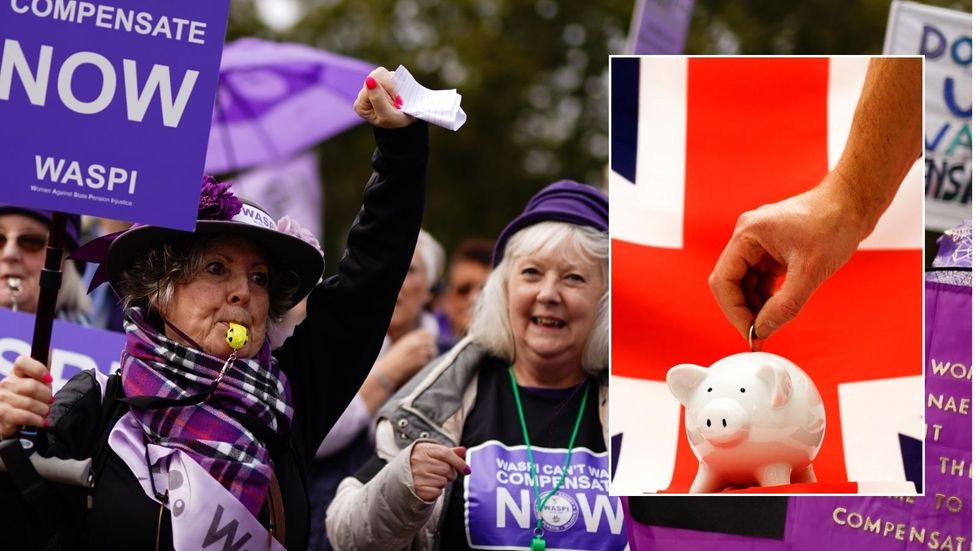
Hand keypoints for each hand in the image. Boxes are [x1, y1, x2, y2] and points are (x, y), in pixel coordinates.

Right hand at [0, 355, 52, 437]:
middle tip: (49, 401)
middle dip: (46, 396)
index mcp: (15, 373)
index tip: (50, 379)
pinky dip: (37, 420)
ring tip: (45, 412)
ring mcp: (2, 399)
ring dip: (43, 410)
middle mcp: (6, 384)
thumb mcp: (35, 384)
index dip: (38, 369)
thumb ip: (42, 369)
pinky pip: (24, 416)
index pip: (22, 362)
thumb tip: (49, 348)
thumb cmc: (26, 400)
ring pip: (29, 403)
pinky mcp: (2, 414)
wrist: (10, 422)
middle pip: (31, 386)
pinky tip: (42, 422)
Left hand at [353, 67, 413, 128]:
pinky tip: (399, 93)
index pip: (371, 83)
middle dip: (391, 86)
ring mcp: (373, 87)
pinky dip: (397, 83)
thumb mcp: (387, 116)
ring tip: (397, 98)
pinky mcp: (382, 83)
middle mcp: (364, 94)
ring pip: (383, 73)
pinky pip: (389, 75)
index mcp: (361, 104)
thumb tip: (369, 79)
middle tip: (397, 100)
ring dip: (394, 85)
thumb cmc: (395, 123)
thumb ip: (378, 98)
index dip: (388, 89)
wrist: (406, 125)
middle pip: (376, 75)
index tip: (397, 102)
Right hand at [376, 329, 437, 386]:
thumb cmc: (393, 360)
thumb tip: (429, 342)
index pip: (427, 333)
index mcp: (410, 338)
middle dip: (431, 348)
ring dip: (430, 356)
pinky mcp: (422, 361)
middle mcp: (416, 343)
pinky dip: (426, 364)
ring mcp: (420, 352)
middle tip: (427, 355)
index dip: (429, 338)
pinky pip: (429, 361)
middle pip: (432, 342)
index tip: (429, 344)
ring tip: (421, 361)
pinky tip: (418, 367)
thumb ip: (414, 342)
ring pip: (432, 352)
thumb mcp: (403, 346)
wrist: (388, 370)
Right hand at [410, 443, 468, 501]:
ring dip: (442, 482)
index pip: (446, 454)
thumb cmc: (422, 462)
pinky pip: (437, 492)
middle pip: (447, 469)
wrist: (401, 475)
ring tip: (433, 479)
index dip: (459, 462)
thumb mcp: (433, 453)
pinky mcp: (417, 489)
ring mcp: (417, 475)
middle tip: (444, 474)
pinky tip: (429, 486)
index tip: (467, 470)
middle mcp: (418, 461)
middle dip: (450, 474)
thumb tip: (463, 450)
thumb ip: (449, 452)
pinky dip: (437, 491)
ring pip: (443, 481)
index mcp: (423, 449)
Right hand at [708, 174, 866, 340]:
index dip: (734, 310)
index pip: (724, 280)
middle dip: (744, 310)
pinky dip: (766, 297)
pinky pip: (760, 279)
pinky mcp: (772, 251)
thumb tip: (763, 330)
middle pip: (731, 283)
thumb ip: (784, 305)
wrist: (854, 204)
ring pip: (745, 284)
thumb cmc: (834, 222)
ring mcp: (759, 244)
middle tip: (759, 334)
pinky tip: (777, 310)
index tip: (751, 332)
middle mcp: (748, 238)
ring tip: (770, 325)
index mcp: (747, 234)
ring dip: (755, 305)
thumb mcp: (810, 270)